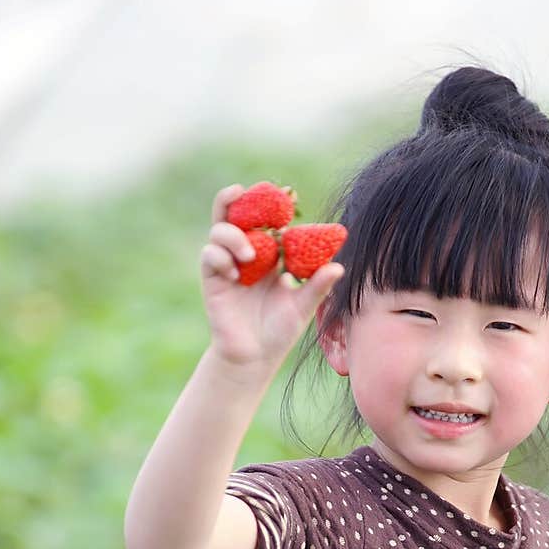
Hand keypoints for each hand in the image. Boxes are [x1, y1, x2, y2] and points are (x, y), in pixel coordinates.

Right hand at [199, 183, 344, 369]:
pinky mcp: (212, 280)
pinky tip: (235, 273)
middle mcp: (246, 255)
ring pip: (220, 230)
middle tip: (245, 190)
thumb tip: (339, 267)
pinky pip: (210, 255)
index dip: (275, 205)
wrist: (255, 358)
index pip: (269, 222)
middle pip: (234, 214)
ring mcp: (226, 265)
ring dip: (234, 235)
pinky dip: (220, 256)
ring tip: (250, 254)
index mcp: (270, 257)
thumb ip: (317, 286)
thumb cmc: (279, 332)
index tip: (288, 193)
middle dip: (236, 199)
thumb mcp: (302, 307)